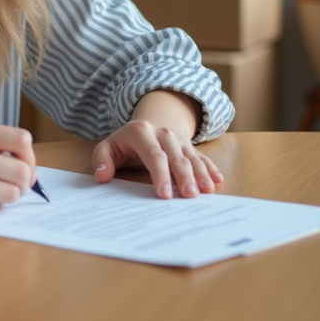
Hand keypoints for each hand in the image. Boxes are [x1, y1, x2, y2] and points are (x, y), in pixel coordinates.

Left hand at [92, 91, 222, 198]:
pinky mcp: (189, 146)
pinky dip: (210, 169)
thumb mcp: (108, 147)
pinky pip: (202, 157)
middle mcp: (163, 133)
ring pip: (192, 157)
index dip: (160, 175)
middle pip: (176, 156)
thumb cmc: (125, 143)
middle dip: (184, 176)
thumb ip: (102, 159)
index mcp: (141, 132)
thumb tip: (102, 176)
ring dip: (201, 174)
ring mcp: (179, 139)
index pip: (153, 155)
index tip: (164, 195)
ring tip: (208, 190)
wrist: (147, 124)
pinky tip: (217, 181)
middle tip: (190, 196)